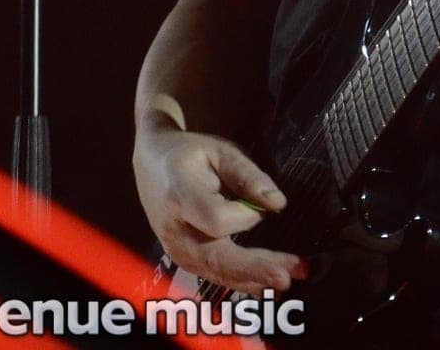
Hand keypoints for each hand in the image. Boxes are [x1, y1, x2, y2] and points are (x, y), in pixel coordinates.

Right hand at [133, 122, 305, 293]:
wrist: (151, 165)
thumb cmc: (189, 154)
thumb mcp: (218, 151)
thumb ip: (247, 175)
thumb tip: (278, 203)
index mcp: (180, 196)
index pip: (215, 219)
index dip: (243, 217)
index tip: (261, 206)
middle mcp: (175, 231)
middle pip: (216, 257)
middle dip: (254, 268)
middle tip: (288, 274)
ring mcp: (176, 250)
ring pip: (217, 272)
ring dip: (254, 279)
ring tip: (287, 279)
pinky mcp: (184, 260)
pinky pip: (214, 274)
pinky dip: (241, 282)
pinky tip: (265, 289)